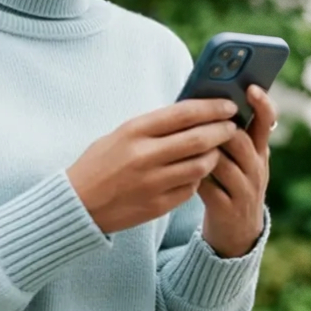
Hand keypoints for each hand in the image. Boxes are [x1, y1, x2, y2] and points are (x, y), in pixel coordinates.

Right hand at [67, 99, 239, 234]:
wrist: (78, 203)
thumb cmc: (100, 162)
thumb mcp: (121, 134)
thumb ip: (153, 125)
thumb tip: (191, 112)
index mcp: (134, 131)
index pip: (183, 113)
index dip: (211, 107)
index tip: (228, 104)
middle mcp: (144, 156)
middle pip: (198, 139)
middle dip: (222, 130)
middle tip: (233, 126)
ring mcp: (152, 182)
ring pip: (200, 166)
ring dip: (214, 156)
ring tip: (217, 149)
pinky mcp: (157, 205)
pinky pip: (190, 189)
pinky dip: (197, 178)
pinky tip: (197, 172)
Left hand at [199, 85, 275, 256]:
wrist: (237, 231)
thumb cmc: (229, 182)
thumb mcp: (237, 158)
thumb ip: (227, 134)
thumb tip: (202, 99)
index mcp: (259, 150)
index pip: (267, 123)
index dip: (262, 105)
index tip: (252, 88)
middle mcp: (257, 169)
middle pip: (239, 140)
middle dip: (217, 128)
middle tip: (197, 117)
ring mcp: (245, 190)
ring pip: (222, 163)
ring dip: (200, 151)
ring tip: (182, 142)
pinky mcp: (227, 209)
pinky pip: (207, 188)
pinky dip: (192, 175)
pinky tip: (178, 169)